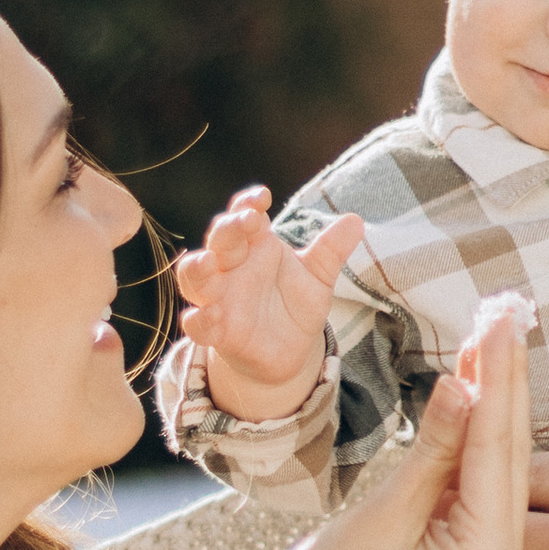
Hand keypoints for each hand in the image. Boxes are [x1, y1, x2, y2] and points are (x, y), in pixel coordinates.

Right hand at [177, 187, 366, 419]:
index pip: (243, 216)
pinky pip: (196, 323)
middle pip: (218, 240)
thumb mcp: (318, 278)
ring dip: (196, 268)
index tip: (264, 197)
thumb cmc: (295, 306)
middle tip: (247, 221)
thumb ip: (331, 251)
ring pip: (193, 277)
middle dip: (228, 227)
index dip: (247, 203)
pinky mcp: (216, 332)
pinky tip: (211, 314)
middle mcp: (231, 268)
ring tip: (209, 262)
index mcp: (254, 247)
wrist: (288, 352)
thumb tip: (356, 220)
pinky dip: (199, 319)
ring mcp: (219, 298)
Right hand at [231, 302, 531, 549]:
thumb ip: (430, 451)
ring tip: (495, 331)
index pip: (498, 452)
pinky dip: (477, 433)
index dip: (498, 380)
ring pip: (500, 463)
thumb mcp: (379, 516)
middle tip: (506, 310)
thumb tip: (464, 385)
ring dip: (495, 399)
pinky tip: (477, 384)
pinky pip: (481, 481)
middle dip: (505, 380)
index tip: (500, 321)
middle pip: (511, 453)